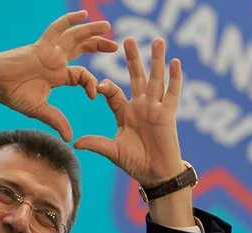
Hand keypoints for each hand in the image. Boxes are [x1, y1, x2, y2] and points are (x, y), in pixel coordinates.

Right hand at [0, 10, 117, 141]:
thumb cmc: (12, 95)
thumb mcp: (40, 110)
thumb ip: (57, 120)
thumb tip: (69, 138)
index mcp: (58, 75)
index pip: (82, 75)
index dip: (91, 83)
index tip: (93, 96)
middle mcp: (56, 60)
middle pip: (82, 48)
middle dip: (99, 45)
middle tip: (115, 46)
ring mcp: (49, 51)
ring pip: (74, 36)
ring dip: (91, 30)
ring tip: (106, 25)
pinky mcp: (42, 46)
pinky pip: (57, 29)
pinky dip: (69, 21)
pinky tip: (82, 14)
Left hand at [73, 38, 184, 186]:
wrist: (155, 174)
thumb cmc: (135, 163)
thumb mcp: (112, 151)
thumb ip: (96, 144)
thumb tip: (75, 143)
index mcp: (124, 113)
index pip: (114, 92)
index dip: (106, 87)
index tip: (98, 86)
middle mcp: (140, 107)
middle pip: (136, 77)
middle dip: (132, 59)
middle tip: (129, 39)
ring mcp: (155, 109)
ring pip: (156, 79)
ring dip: (156, 60)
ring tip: (157, 40)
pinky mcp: (168, 115)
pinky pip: (172, 93)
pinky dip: (175, 78)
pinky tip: (176, 62)